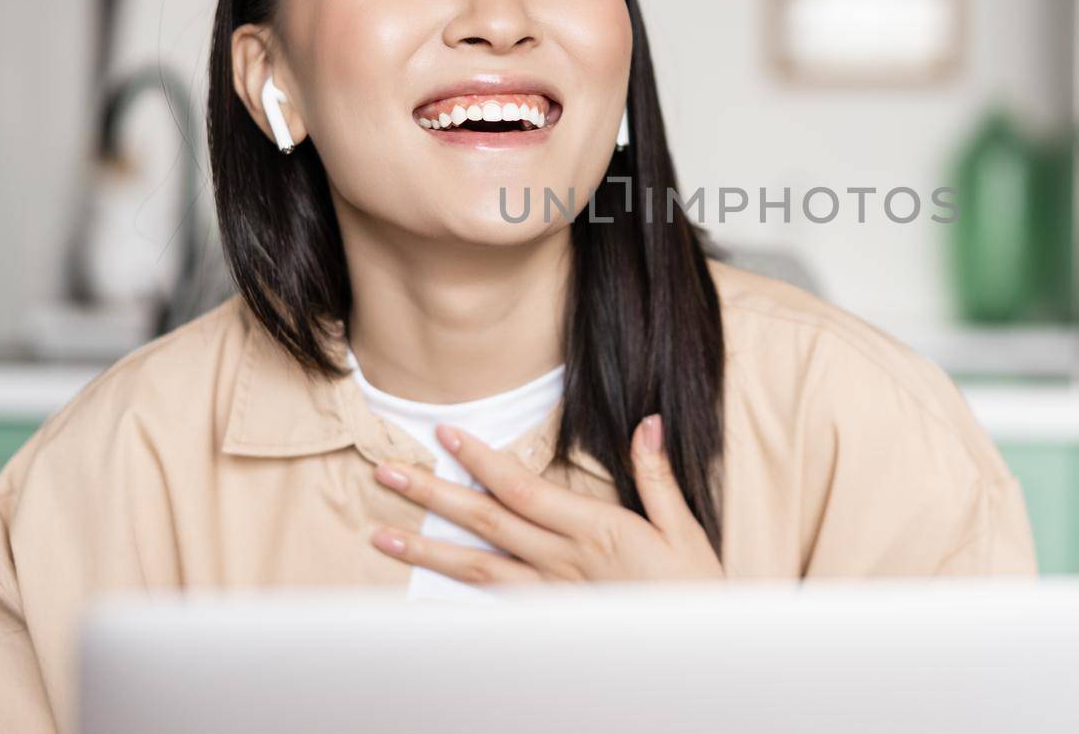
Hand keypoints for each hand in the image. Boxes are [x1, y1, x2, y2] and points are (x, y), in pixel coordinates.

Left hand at [368, 413, 724, 585]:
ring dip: (427, 551)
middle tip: (387, 473)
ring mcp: (552, 596)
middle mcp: (564, 563)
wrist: (696, 656)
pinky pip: (494, 607)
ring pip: (478, 569)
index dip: (483, 461)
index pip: (524, 490)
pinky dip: (454, 600)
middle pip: (487, 524)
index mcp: (596, 531)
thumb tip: (648, 422)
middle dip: (434, 497)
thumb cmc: (694, 589)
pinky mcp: (550, 619)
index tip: (448, 434)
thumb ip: (655, 474)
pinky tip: (423, 596)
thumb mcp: (684, 527)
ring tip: (382, 536)